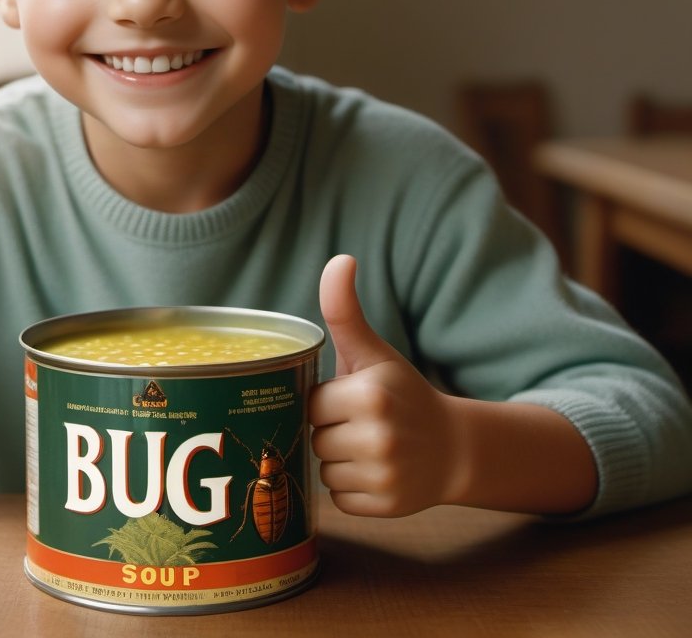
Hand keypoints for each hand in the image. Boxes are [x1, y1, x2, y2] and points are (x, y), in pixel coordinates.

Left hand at [309, 255, 461, 516]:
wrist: (453, 447)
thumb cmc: (402, 392)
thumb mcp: (374, 351)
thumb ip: (346, 309)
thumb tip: (341, 258)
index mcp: (369, 394)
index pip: (312, 405)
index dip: (327, 402)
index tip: (352, 399)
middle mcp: (378, 437)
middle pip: (315, 438)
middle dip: (331, 431)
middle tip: (362, 424)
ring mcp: (384, 476)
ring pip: (324, 470)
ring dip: (339, 461)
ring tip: (369, 447)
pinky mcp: (386, 507)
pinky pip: (339, 499)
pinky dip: (351, 489)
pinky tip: (375, 472)